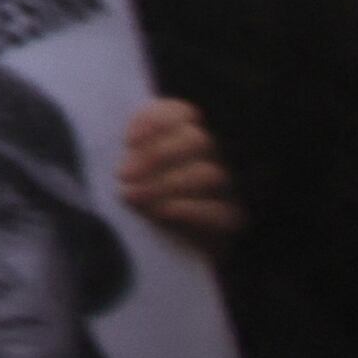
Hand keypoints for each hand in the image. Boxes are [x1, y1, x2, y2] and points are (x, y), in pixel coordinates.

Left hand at [117, 96, 239, 246]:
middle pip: (196, 141)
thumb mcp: (133, 169)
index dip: (155, 120)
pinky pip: (221, 212)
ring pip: (208, 174)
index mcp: (190, 132)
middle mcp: (216, 154)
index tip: (127, 141)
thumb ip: (133, 149)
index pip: (181, 112)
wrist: (170, 245)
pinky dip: (189, 210)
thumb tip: (128, 144)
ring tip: (132, 195)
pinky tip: (163, 211)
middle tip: (123, 175)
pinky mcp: (234, 218)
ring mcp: (231, 186)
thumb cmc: (144, 196)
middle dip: (155, 156)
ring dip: (165, 184)